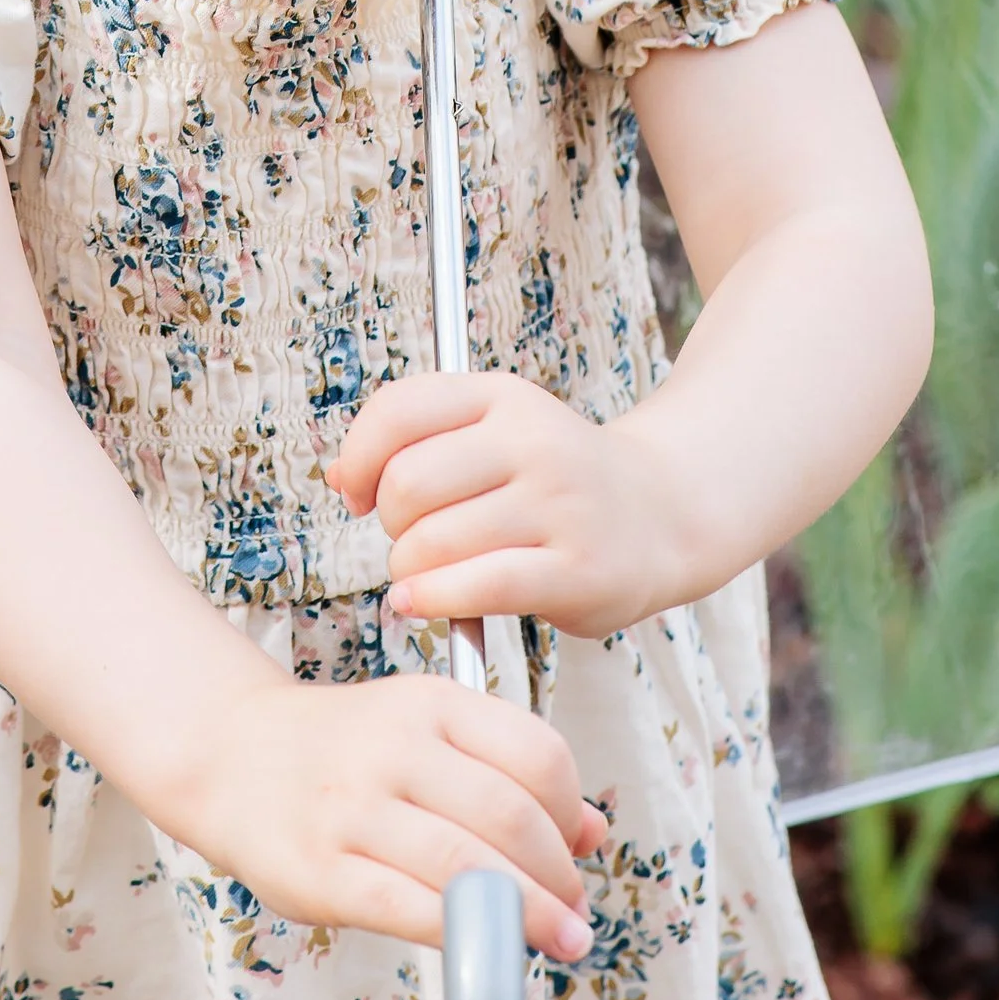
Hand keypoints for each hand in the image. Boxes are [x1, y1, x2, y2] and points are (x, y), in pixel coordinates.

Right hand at [175, 669, 603, 959]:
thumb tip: (592, 832)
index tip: (578, 853)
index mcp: (432, 702)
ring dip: (528, 917)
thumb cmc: (349, 749)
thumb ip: (508, 770)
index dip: (572, 813)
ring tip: (556, 941)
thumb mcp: (429, 730)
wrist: (235, 755)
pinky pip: (408, 909)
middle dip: (558, 876)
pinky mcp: (322, 869)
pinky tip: (489, 953)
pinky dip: (462, 937)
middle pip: (510, 816)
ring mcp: (354, 807)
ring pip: (467, 867)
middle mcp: (395, 745)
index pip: (536, 754)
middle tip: (573, 914)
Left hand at [329, 368, 697, 635]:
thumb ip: (415, 441)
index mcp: (502, 396)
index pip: (399, 410)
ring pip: (434, 541)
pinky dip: (433, 600)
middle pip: (407, 484)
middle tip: (410, 540)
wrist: (662, 512)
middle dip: (389, 524)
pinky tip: (418, 604)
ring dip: (409, 571)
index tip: (357, 493)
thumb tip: (336, 477)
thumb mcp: (494, 431)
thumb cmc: (554, 478)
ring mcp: (558, 504)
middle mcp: (532, 440)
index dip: (358, 458)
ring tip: (429, 575)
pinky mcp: (576, 569)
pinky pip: (479, 587)